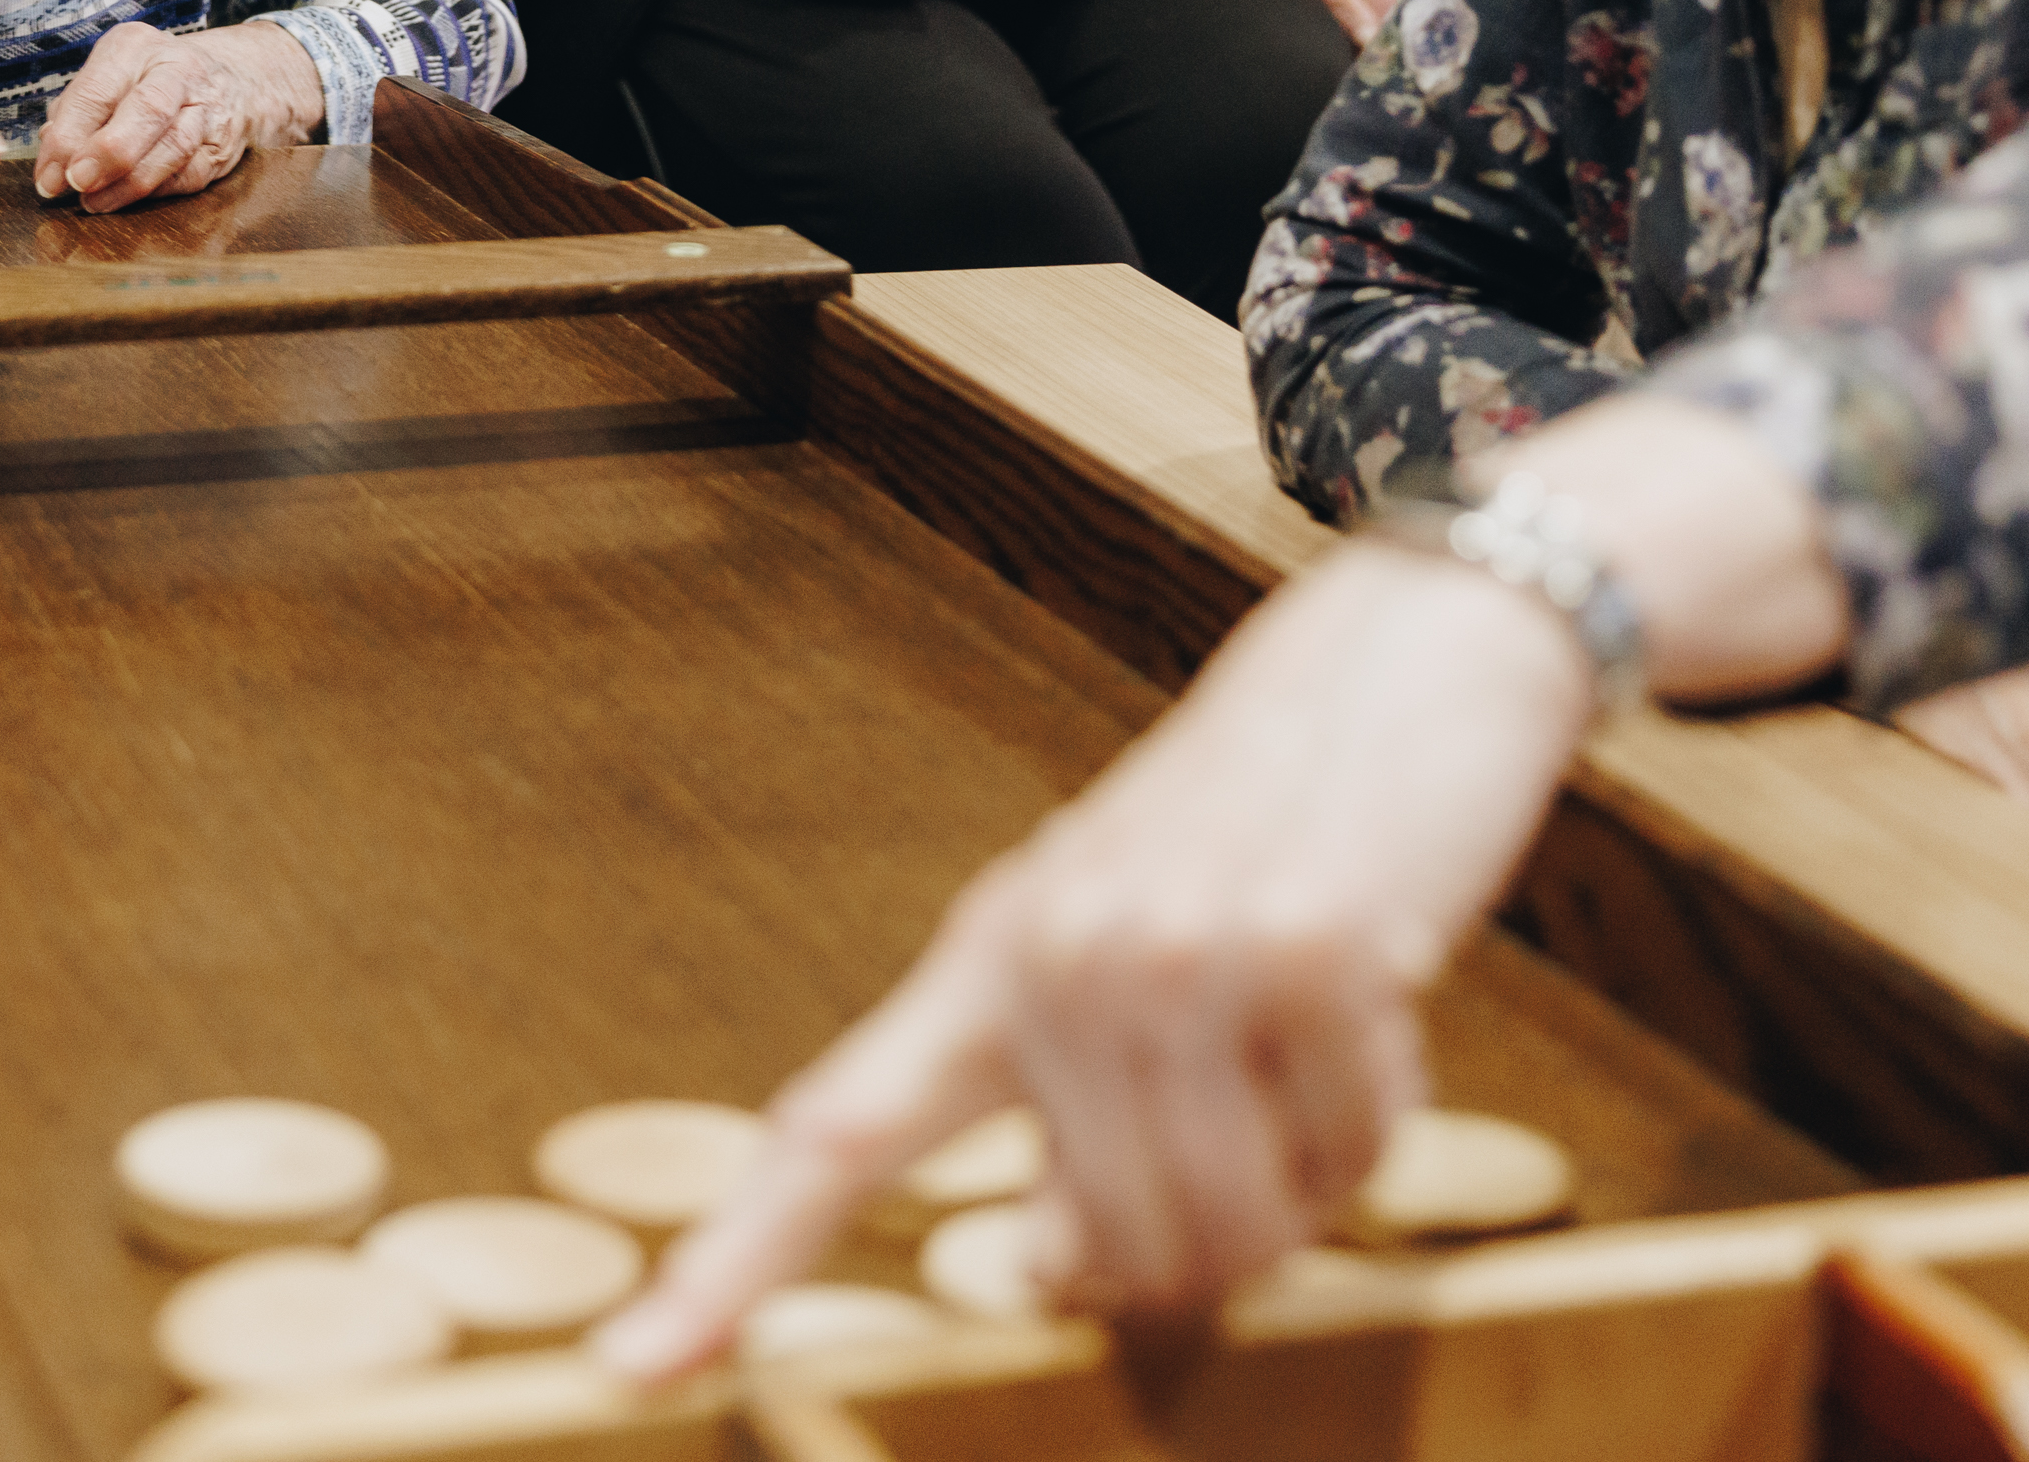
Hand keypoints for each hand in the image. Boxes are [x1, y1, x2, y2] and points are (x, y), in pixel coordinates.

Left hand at [34, 20, 323, 212]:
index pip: (97, 90)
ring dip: (129, 183)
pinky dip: (154, 193)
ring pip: (174, 147)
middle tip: (76, 182)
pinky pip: (189, 175)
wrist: (230, 79)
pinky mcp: (223, 146)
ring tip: (94, 202)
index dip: (68, 136)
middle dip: (108, 152)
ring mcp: (208, 107)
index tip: (48, 175)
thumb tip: (52, 157)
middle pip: (148, 109)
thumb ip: (76, 112)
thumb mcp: (107, 77)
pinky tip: (125, 199)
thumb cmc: (147, 81)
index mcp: (134, 47)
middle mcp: (177, 69)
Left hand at [593, 396, 1844, 1374]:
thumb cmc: (1253, 831)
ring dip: (1306, 1189)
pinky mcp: (1304, 954)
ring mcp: (1172, 954)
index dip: (733, 1263)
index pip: (832, 1135)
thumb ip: (1063, 1117)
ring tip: (1307, 1061)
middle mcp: (1053, 960)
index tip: (629, 1368)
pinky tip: (1376, 1003)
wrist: (1398, 660)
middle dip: (1209, 1244)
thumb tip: (1052, 1276)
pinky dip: (1382, 1121)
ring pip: (1234, 1231)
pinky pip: (1356, 1158)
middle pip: (1105, 1258)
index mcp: (981, 965)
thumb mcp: (1115, 957)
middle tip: (1260, 1128)